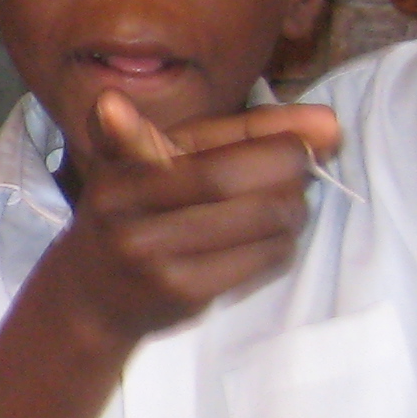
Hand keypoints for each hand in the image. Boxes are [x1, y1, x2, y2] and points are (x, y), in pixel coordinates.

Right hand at [43, 93, 341, 350]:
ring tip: (284, 202)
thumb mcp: (160, 159)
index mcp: (123, 168)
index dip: (277, 137)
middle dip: (289, 168)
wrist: (88, 296)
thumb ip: (239, 132)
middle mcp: (129, 211)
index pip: (212, 146)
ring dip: (294, 207)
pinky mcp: (182, 293)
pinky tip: (267, 237)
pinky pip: (264, 258)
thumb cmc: (137, 212)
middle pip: (234, 180)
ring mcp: (153, 256)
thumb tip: (328, 121)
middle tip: (303, 167)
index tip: (325, 129)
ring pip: (261, 219)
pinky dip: (283, 242)